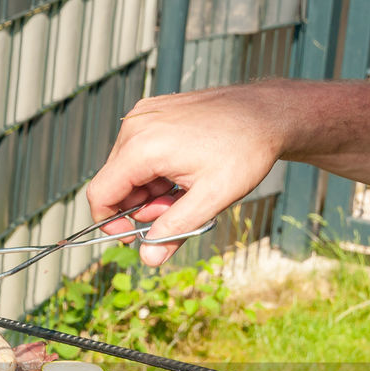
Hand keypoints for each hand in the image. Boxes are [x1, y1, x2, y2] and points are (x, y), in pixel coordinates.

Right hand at [87, 82, 291, 265]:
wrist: (268, 113)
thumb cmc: (246, 149)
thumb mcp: (212, 198)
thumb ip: (174, 230)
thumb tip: (148, 258)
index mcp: (143, 147)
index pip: (101, 194)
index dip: (111, 224)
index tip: (134, 238)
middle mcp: (136, 126)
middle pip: (114, 182)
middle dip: (140, 206)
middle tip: (177, 210)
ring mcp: (143, 115)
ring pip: (126, 169)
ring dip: (149, 190)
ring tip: (185, 189)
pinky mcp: (153, 112)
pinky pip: (138, 151)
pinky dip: (154, 170)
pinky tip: (183, 171)